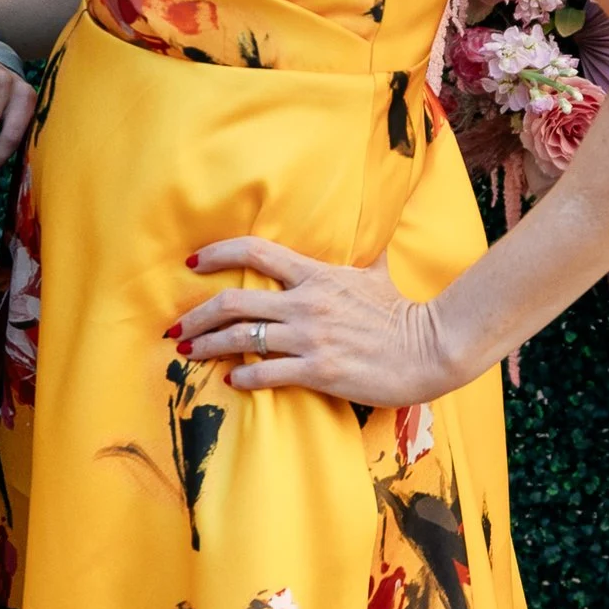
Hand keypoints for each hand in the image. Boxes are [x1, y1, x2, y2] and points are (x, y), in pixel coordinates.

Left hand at [176, 237, 463, 406]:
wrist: (431, 349)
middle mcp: (306, 303)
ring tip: (189, 352)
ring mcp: (310, 338)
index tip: (192, 263)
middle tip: (176, 326)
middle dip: (197, 314)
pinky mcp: (318, 372)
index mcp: (316, 275)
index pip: (254, 251)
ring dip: (208, 346)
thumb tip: (364, 228)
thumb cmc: (402, 313)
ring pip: (241, 338)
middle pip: (233, 300)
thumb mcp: (376, 273)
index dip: (217, 253)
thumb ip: (358, 254)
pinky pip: (266, 374)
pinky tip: (231, 380)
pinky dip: (242, 377)